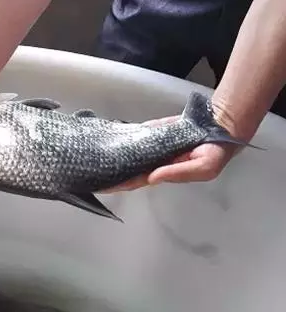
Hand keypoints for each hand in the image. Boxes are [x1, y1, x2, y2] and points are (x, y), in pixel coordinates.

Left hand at [100, 115, 239, 192]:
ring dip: (114, 156)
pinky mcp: (154, 132)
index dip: (120, 183)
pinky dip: (123, 138)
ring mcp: (154, 147)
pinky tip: (109, 140)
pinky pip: (136, 136)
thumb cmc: (216, 151)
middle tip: (90, 174)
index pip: (136, 180)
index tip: (102, 185)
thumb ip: (177, 172)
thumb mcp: (203, 167)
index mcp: (164, 172)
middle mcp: (156, 162)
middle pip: (128, 168)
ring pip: (129, 153)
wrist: (222, 127)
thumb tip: (152, 177)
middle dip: (111, 172)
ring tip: (93, 158)